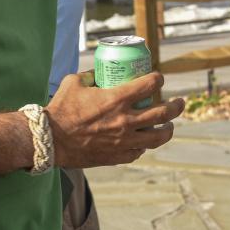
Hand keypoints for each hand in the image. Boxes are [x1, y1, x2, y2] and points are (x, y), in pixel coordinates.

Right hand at [46, 70, 184, 168]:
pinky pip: (139, 151)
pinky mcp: (117, 157)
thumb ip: (89, 75)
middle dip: (175, 106)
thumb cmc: (61, 108)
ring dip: (168, 129)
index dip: (158, 79)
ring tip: (169, 125)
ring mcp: (124, 141)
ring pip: (157, 137)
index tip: (158, 78)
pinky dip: (144, 145)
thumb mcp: (74, 82)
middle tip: (178, 102)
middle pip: (163, 113)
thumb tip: (99, 72)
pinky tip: (144, 140)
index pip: (149, 85)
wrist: (52, 140)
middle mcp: (126, 121)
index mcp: (117, 98)